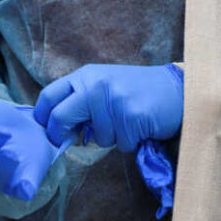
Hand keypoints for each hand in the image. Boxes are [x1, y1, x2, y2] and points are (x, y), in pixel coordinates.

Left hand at [34, 63, 182, 151]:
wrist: (178, 89)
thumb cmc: (139, 91)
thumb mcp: (105, 86)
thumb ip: (82, 102)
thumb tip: (60, 129)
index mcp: (87, 75)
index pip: (50, 95)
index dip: (42, 116)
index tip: (45, 130)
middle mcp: (96, 85)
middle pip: (60, 116)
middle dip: (60, 133)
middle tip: (67, 141)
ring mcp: (113, 100)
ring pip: (96, 138)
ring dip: (111, 139)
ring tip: (127, 123)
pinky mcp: (131, 117)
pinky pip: (120, 144)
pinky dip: (130, 142)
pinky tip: (141, 127)